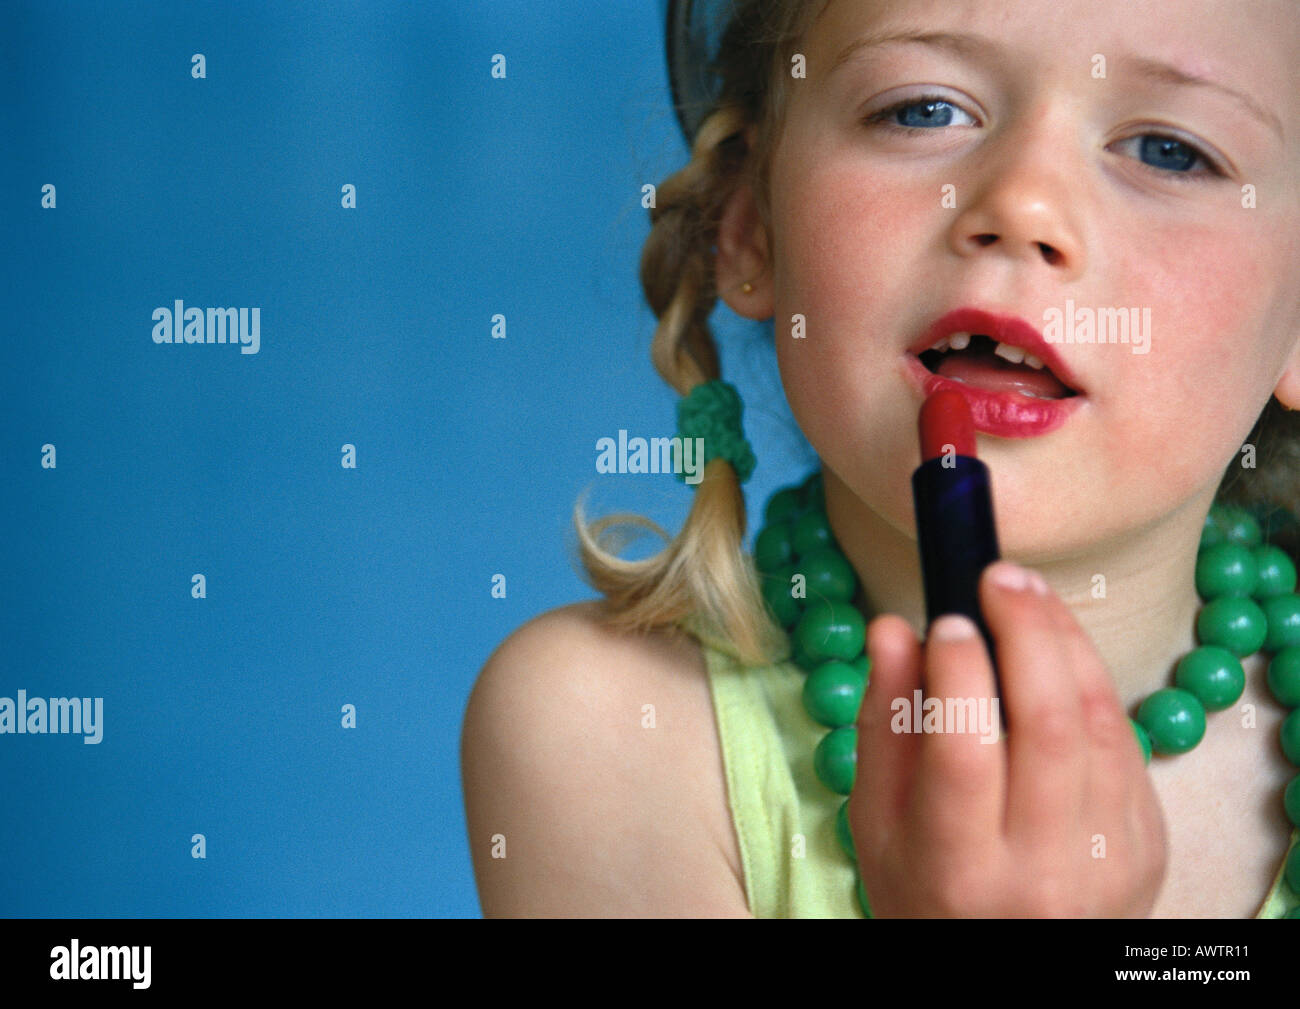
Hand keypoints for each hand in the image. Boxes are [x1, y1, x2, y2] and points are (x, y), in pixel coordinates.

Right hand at [848, 560, 1167, 916]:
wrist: (1010, 967)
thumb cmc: (924, 888)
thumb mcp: (876, 821)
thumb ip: (883, 723)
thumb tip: (892, 628)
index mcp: (958, 868)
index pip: (964, 754)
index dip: (956, 674)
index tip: (944, 619)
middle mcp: (1043, 870)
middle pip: (1051, 725)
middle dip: (1027, 631)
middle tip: (999, 576)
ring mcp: (1107, 859)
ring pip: (1100, 723)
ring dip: (1066, 641)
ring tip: (1027, 594)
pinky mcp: (1146, 844)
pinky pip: (1124, 741)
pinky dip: (1091, 680)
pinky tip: (1058, 647)